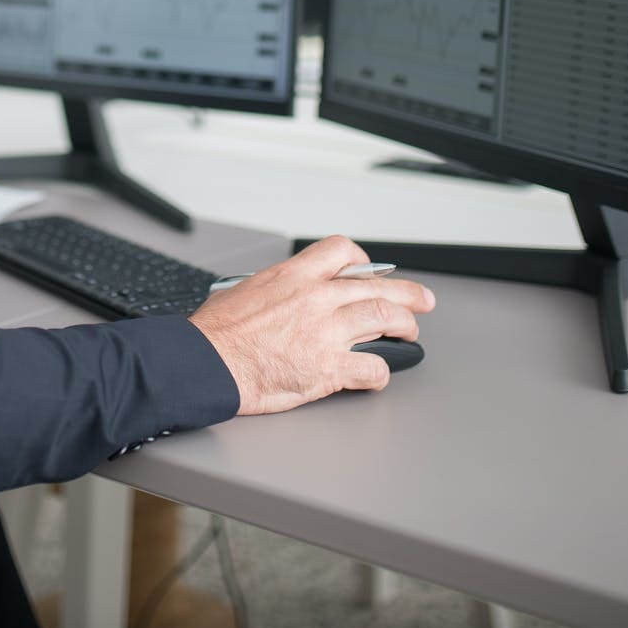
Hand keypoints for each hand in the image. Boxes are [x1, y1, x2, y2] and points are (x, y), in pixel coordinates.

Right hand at [187, 236, 435, 414]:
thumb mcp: (241, 291)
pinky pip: (373, 367)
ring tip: (410, 334)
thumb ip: (274, 290)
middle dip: (408, 294)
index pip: (342, 251)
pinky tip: (379, 375)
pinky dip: (382, 372)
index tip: (370, 271)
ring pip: (386, 319)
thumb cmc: (215, 334)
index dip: (364, 261)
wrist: (205, 364)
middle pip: (379, 287)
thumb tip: (278, 296)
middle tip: (422, 300)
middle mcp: (316, 298)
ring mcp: (327, 332)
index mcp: (294, 276)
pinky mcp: (329, 368)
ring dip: (405, 327)